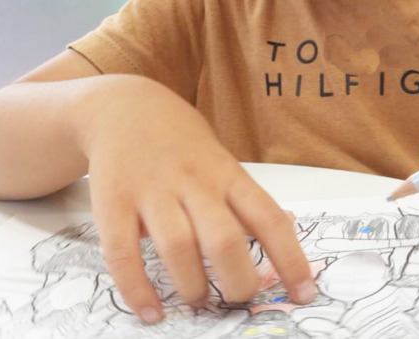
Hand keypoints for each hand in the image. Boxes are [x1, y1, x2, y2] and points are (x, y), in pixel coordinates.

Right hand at [79, 78, 314, 323]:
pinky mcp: (113, 203)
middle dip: (238, 281)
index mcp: (228, 174)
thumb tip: (289, 230)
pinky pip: (123, 253)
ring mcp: (152, 192)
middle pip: (224, 239)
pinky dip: (137, 289)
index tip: (305, 292)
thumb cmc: (183, 144)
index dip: (290, 259)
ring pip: (178, 247)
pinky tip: (150, 311)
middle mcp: (193, 183)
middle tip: (241, 300)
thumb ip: (247, 199)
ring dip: (192, 286)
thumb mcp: (223, 162)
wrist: (123, 107)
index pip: (268, 218)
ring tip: (198, 302)